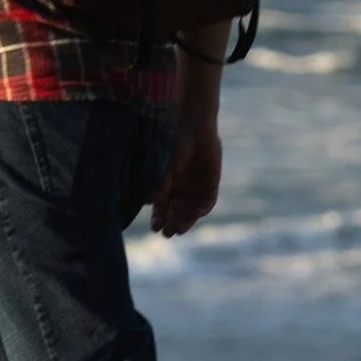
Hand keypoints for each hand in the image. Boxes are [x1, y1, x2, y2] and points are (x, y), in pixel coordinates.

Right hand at [151, 113, 221, 236]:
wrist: (195, 128)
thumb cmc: (176, 145)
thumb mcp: (165, 168)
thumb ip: (160, 185)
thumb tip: (149, 204)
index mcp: (167, 186)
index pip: (162, 208)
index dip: (159, 219)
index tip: (155, 228)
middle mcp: (181, 189)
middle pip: (176, 213)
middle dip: (172, 223)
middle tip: (168, 233)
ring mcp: (197, 187)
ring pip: (191, 211)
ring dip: (185, 220)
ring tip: (180, 229)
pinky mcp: (211, 184)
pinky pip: (207, 203)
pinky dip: (200, 210)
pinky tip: (194, 215)